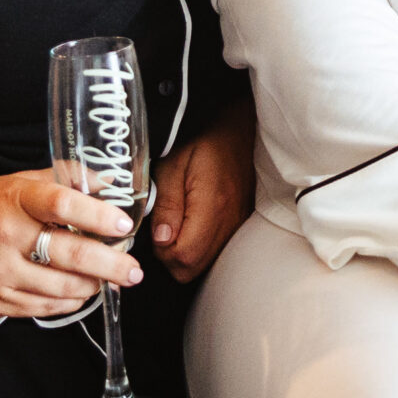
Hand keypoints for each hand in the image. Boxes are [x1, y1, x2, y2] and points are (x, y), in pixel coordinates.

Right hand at [0, 169, 143, 320]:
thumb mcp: (10, 184)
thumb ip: (57, 182)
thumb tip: (105, 181)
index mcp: (11, 201)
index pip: (63, 204)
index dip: (99, 213)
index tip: (124, 223)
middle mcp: (6, 239)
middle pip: (71, 254)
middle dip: (111, 264)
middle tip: (134, 270)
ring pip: (61, 288)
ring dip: (94, 285)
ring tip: (112, 279)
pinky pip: (43, 308)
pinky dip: (68, 302)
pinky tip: (81, 293)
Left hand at [149, 95, 255, 282]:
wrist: (239, 129)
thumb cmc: (203, 142)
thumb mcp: (173, 165)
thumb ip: (167, 203)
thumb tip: (161, 240)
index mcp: (211, 205)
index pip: (184, 256)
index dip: (163, 252)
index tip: (156, 232)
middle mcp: (229, 221)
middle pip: (193, 268)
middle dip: (171, 258)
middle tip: (163, 231)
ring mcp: (237, 224)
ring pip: (205, 263)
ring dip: (185, 254)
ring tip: (177, 225)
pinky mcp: (240, 223)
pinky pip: (216, 251)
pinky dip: (200, 248)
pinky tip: (192, 225)